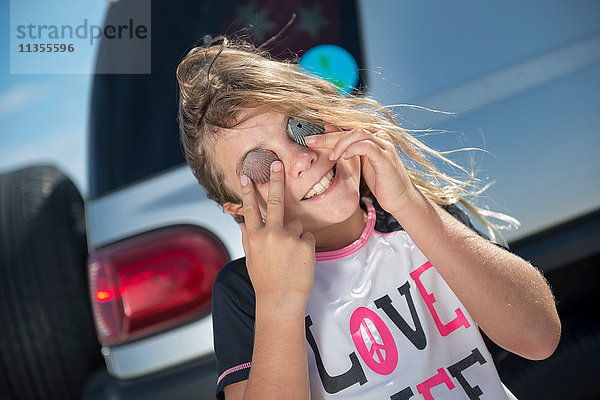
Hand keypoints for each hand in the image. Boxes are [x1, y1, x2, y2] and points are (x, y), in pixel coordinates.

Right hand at [239, 160, 315, 307]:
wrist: (281, 301)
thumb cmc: (265, 281)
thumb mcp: (251, 259)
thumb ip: (248, 238)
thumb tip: (243, 223)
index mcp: (255, 237)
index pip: (250, 209)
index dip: (247, 192)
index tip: (246, 176)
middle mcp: (271, 234)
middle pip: (274, 201)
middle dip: (275, 181)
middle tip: (277, 164)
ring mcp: (289, 239)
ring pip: (296, 224)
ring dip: (295, 236)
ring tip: (290, 257)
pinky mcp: (305, 245)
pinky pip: (307, 238)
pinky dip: (305, 247)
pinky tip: (299, 262)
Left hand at [306, 128, 414, 215]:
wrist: (398, 197)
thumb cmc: (379, 180)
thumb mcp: (359, 161)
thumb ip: (347, 146)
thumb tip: (328, 131)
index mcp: (372, 135)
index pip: (349, 124)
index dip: (332, 119)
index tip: (316, 117)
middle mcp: (379, 135)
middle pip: (350, 128)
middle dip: (328, 135)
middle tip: (310, 140)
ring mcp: (384, 144)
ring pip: (358, 133)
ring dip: (340, 143)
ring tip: (331, 156)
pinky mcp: (385, 157)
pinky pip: (367, 146)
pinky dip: (353, 148)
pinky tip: (344, 156)